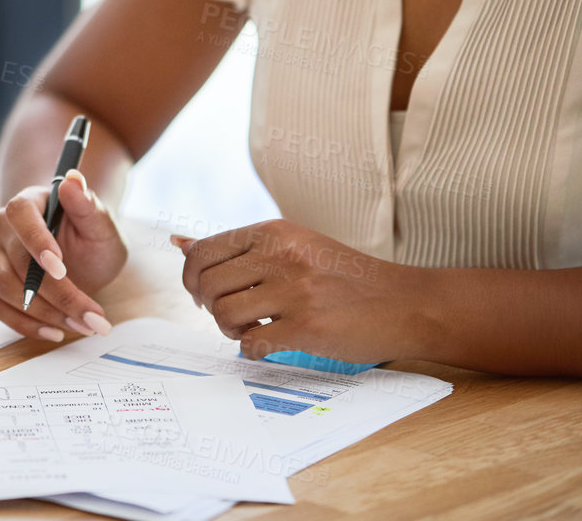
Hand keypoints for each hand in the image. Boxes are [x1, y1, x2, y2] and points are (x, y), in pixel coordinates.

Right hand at [0, 169, 126, 341]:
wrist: (81, 258)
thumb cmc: (91, 237)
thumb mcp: (101, 225)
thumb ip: (87, 205)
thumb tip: (73, 180)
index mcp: (28, 202)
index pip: (20, 213)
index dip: (36, 240)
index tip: (61, 268)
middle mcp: (3, 228)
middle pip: (18, 261)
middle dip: (57, 293)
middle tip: (92, 315)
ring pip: (5, 288)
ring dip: (44, 313)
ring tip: (82, 325)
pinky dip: (26, 325)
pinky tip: (55, 332)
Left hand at [174, 218, 430, 361]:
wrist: (405, 302)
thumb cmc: (344, 277)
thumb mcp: (292, 245)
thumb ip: (237, 248)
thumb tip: (177, 241)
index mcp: (274, 231)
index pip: (202, 252)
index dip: (191, 279)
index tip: (203, 294)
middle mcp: (282, 254)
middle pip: (207, 285)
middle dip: (209, 307)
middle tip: (231, 317)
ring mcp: (295, 290)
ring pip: (223, 314)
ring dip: (230, 330)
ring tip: (253, 328)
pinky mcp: (309, 326)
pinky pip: (251, 344)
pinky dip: (252, 350)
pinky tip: (270, 344)